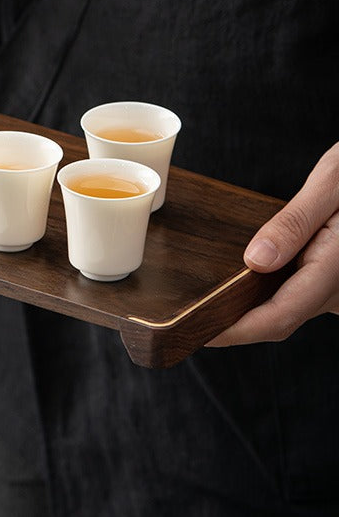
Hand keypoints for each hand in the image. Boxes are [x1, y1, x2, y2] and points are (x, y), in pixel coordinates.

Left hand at [207, 141, 338, 345]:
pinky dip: (269, 295)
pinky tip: (243, 284)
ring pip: (292, 309)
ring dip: (253, 311)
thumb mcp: (332, 183)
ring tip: (209, 304)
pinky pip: (300, 295)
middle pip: (282, 318)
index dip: (236, 330)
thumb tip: (255, 260)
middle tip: (192, 322)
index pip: (280, 314)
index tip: (200, 333)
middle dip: (237, 325)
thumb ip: (295, 222)